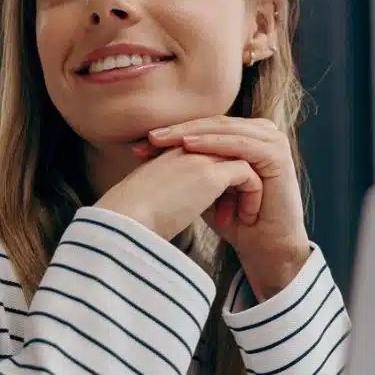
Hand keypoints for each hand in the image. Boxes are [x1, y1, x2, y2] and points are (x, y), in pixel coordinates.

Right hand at [94, 147, 263, 243]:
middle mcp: (186, 148)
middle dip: (241, 180)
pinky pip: (248, 175)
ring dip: (249, 190)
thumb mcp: (151, 197)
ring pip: (243, 161)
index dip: (224, 177)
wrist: (122, 226)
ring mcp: (199, 158)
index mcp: (170, 153)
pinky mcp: (210, 175)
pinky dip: (252, 196)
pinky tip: (245, 219)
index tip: (225, 204)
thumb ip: (168, 191)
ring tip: (245, 217)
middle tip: (240, 210)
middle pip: (230, 153)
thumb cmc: (130, 221)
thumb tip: (176, 205)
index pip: (211, 152)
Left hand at [140, 116, 309, 299]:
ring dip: (192, 133)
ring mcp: (272, 141)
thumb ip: (188, 164)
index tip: (141, 145)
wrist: (264, 246)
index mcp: (246, 135)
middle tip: (150, 138)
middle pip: (214, 124)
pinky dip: (214, 144)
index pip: (206, 127)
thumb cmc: (233, 218)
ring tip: (164, 139)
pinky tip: (190, 146)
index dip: (174, 133)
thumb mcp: (204, 186)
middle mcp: (261, 132)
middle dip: (179, 131)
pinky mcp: (277, 155)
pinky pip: (240, 145)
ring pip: (225, 130)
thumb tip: (148, 151)